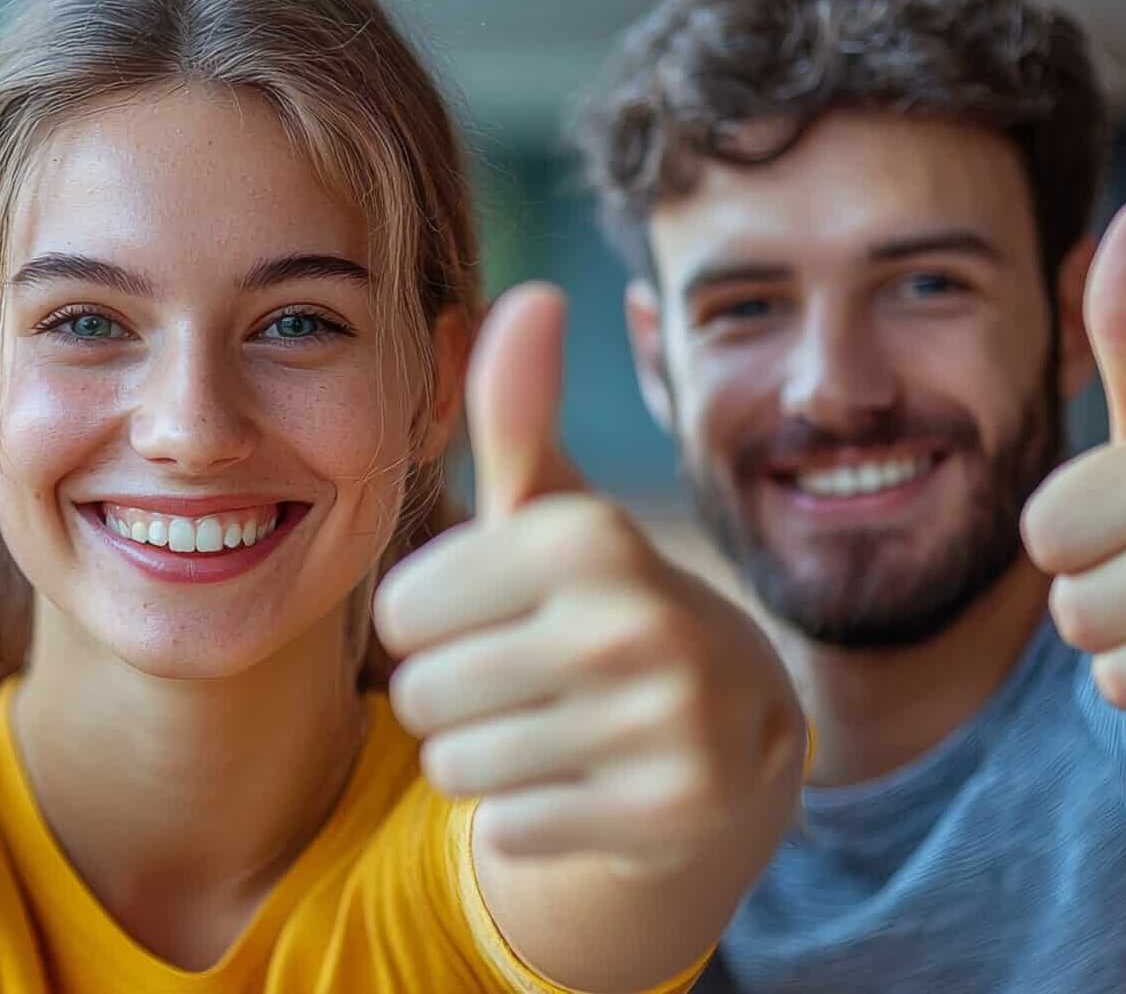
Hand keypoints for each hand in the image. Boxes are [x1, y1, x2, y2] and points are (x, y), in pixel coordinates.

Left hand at [378, 283, 801, 875]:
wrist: (726, 739)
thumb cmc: (599, 609)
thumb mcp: (557, 515)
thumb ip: (518, 416)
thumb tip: (528, 295)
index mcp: (587, 538)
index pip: (398, 609)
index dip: (429, 621)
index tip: (492, 617)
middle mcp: (634, 623)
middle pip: (420, 694)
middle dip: (450, 697)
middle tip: (520, 683)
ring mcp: (661, 727)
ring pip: (456, 766)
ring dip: (482, 760)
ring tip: (548, 730)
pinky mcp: (670, 817)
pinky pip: (507, 829)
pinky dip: (529, 817)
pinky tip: (585, 786)